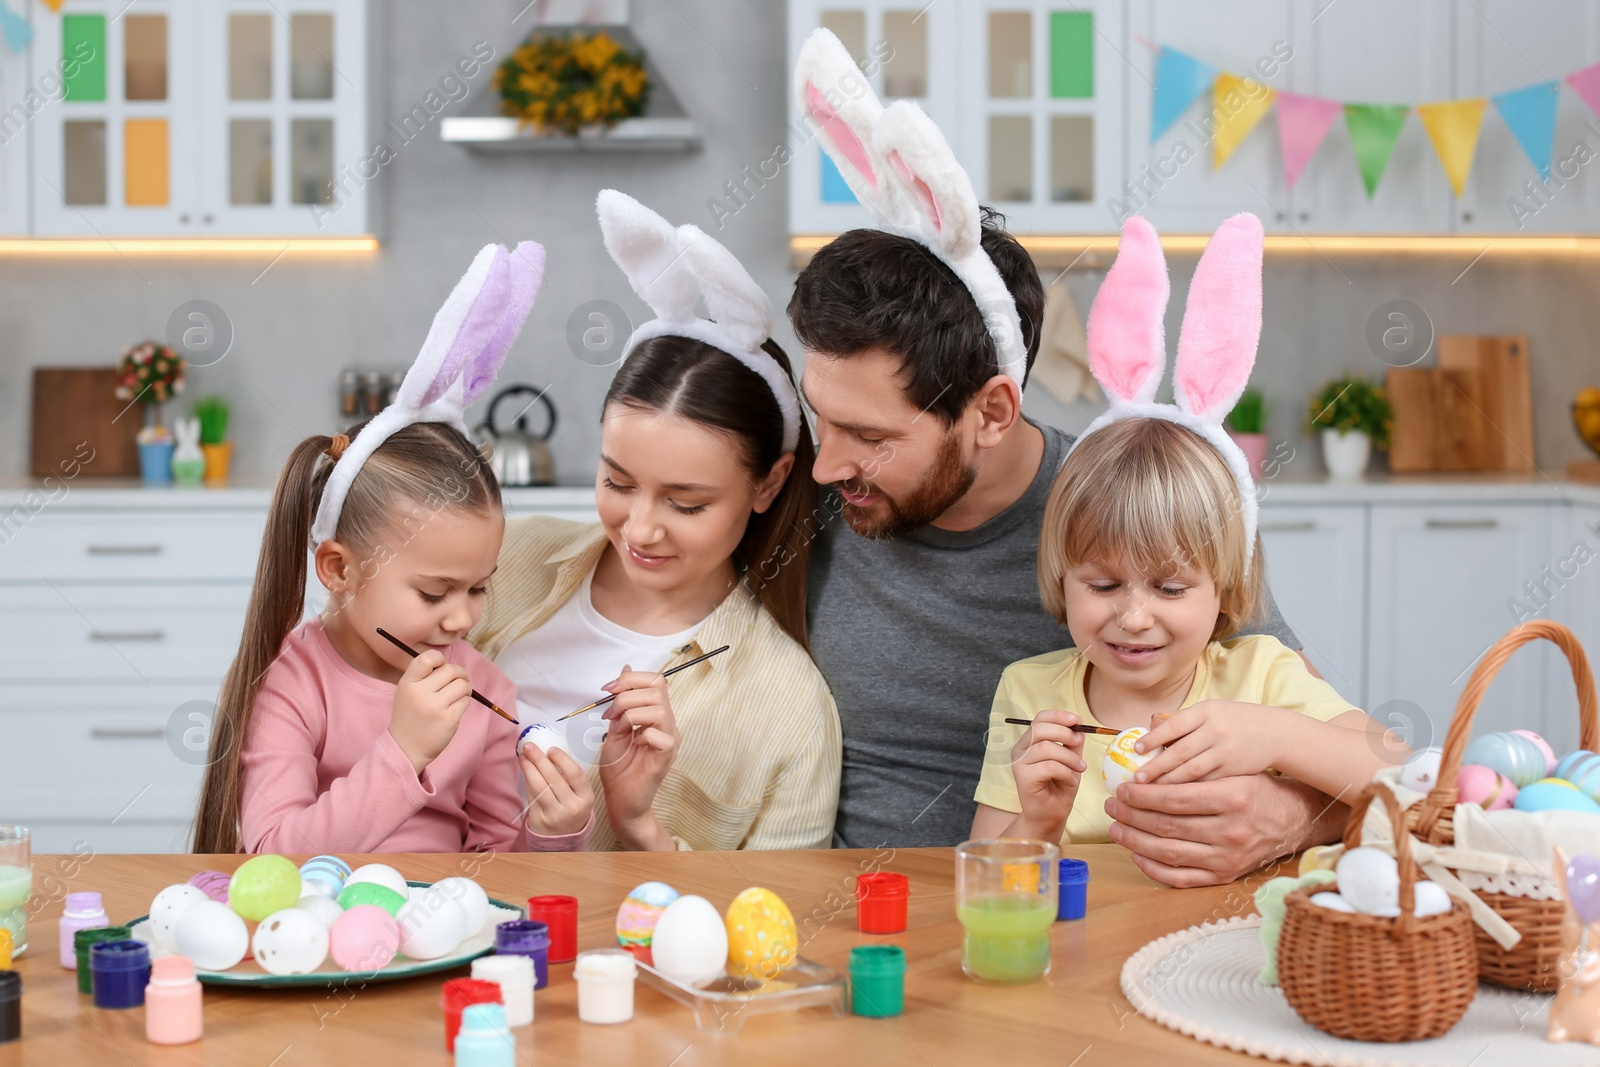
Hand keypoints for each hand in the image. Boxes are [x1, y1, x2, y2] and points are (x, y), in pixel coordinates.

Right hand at [388, 650, 471, 775]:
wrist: (406, 748)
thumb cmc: (409, 716)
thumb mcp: (406, 692)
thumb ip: (423, 676)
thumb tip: (448, 664)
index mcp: (408, 683)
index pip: (427, 658)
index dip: (439, 659)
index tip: (441, 666)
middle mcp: (420, 693)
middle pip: (451, 670)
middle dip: (459, 674)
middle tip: (458, 681)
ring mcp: (436, 706)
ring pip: (462, 685)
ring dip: (464, 688)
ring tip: (457, 695)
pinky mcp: (449, 719)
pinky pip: (466, 701)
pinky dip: (464, 702)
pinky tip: (455, 708)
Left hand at [519, 743, 594, 836]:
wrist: (564, 837)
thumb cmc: (572, 808)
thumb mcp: (579, 795)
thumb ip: (569, 776)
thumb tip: (549, 751)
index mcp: (586, 798)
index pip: (575, 774)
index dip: (562, 759)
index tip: (551, 748)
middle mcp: (572, 808)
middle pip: (554, 778)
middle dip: (539, 759)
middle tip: (530, 746)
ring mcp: (555, 816)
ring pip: (540, 787)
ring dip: (529, 768)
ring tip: (523, 756)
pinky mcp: (540, 820)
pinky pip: (532, 796)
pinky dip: (527, 782)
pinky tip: (525, 771)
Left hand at [596, 665, 679, 850]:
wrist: (620, 800)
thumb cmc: (619, 769)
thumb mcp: (614, 728)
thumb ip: (621, 702)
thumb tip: (625, 671)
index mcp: (657, 716)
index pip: (656, 681)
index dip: (631, 679)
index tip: (608, 689)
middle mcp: (668, 726)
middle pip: (657, 691)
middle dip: (626, 696)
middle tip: (611, 715)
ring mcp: (670, 742)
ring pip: (659, 710)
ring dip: (631, 714)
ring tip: (620, 728)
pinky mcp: (666, 758)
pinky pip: (662, 737)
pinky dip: (643, 734)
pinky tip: (633, 743)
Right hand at [1010, 709, 1086, 839]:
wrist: (1051, 815)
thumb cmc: (1059, 787)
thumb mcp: (1070, 760)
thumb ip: (1072, 743)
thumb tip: (1079, 726)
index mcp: (1029, 742)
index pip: (1040, 719)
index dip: (1059, 716)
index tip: (1078, 720)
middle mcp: (1020, 750)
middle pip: (1040, 729)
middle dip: (1064, 733)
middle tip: (1079, 743)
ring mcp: (1019, 764)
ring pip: (1046, 748)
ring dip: (1069, 758)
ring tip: (1079, 769)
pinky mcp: (1022, 778)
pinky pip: (1049, 767)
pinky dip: (1066, 773)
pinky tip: (1070, 781)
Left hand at [1105, 773, 1344, 886]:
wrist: (1294, 819)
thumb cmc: (1257, 788)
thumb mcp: (1233, 770)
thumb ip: (1194, 769)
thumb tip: (1146, 766)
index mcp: (1232, 798)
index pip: (1174, 798)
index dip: (1141, 795)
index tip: (1122, 789)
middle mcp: (1231, 830)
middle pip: (1167, 826)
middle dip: (1132, 816)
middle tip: (1112, 806)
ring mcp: (1228, 857)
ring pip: (1170, 852)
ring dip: (1136, 841)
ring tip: (1116, 828)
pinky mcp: (1226, 876)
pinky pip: (1182, 878)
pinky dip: (1155, 869)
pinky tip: (1137, 854)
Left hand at [1135, 700, 1279, 783]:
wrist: (1274, 733)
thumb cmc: (1233, 722)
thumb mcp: (1209, 712)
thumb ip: (1181, 720)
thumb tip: (1149, 725)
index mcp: (1207, 711)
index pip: (1175, 724)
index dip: (1154, 738)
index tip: (1136, 750)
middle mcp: (1217, 730)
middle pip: (1180, 751)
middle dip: (1156, 767)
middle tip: (1136, 780)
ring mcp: (1227, 752)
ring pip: (1192, 771)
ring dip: (1167, 783)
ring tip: (1148, 792)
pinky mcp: (1235, 772)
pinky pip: (1206, 785)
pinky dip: (1188, 793)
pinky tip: (1172, 800)